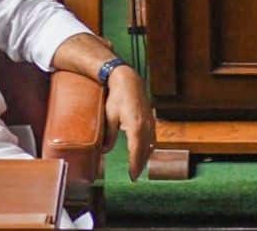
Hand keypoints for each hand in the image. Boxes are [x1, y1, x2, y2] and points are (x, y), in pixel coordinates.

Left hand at [103, 65, 155, 179]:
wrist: (128, 80)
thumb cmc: (117, 97)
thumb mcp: (109, 116)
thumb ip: (108, 135)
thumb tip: (105, 151)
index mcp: (136, 126)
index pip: (137, 151)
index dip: (135, 165)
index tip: (132, 176)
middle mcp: (146, 125)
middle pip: (145, 151)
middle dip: (140, 164)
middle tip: (134, 176)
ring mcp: (151, 122)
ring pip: (150, 144)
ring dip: (145, 156)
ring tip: (138, 167)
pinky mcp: (151, 118)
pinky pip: (152, 137)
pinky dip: (148, 147)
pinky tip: (144, 151)